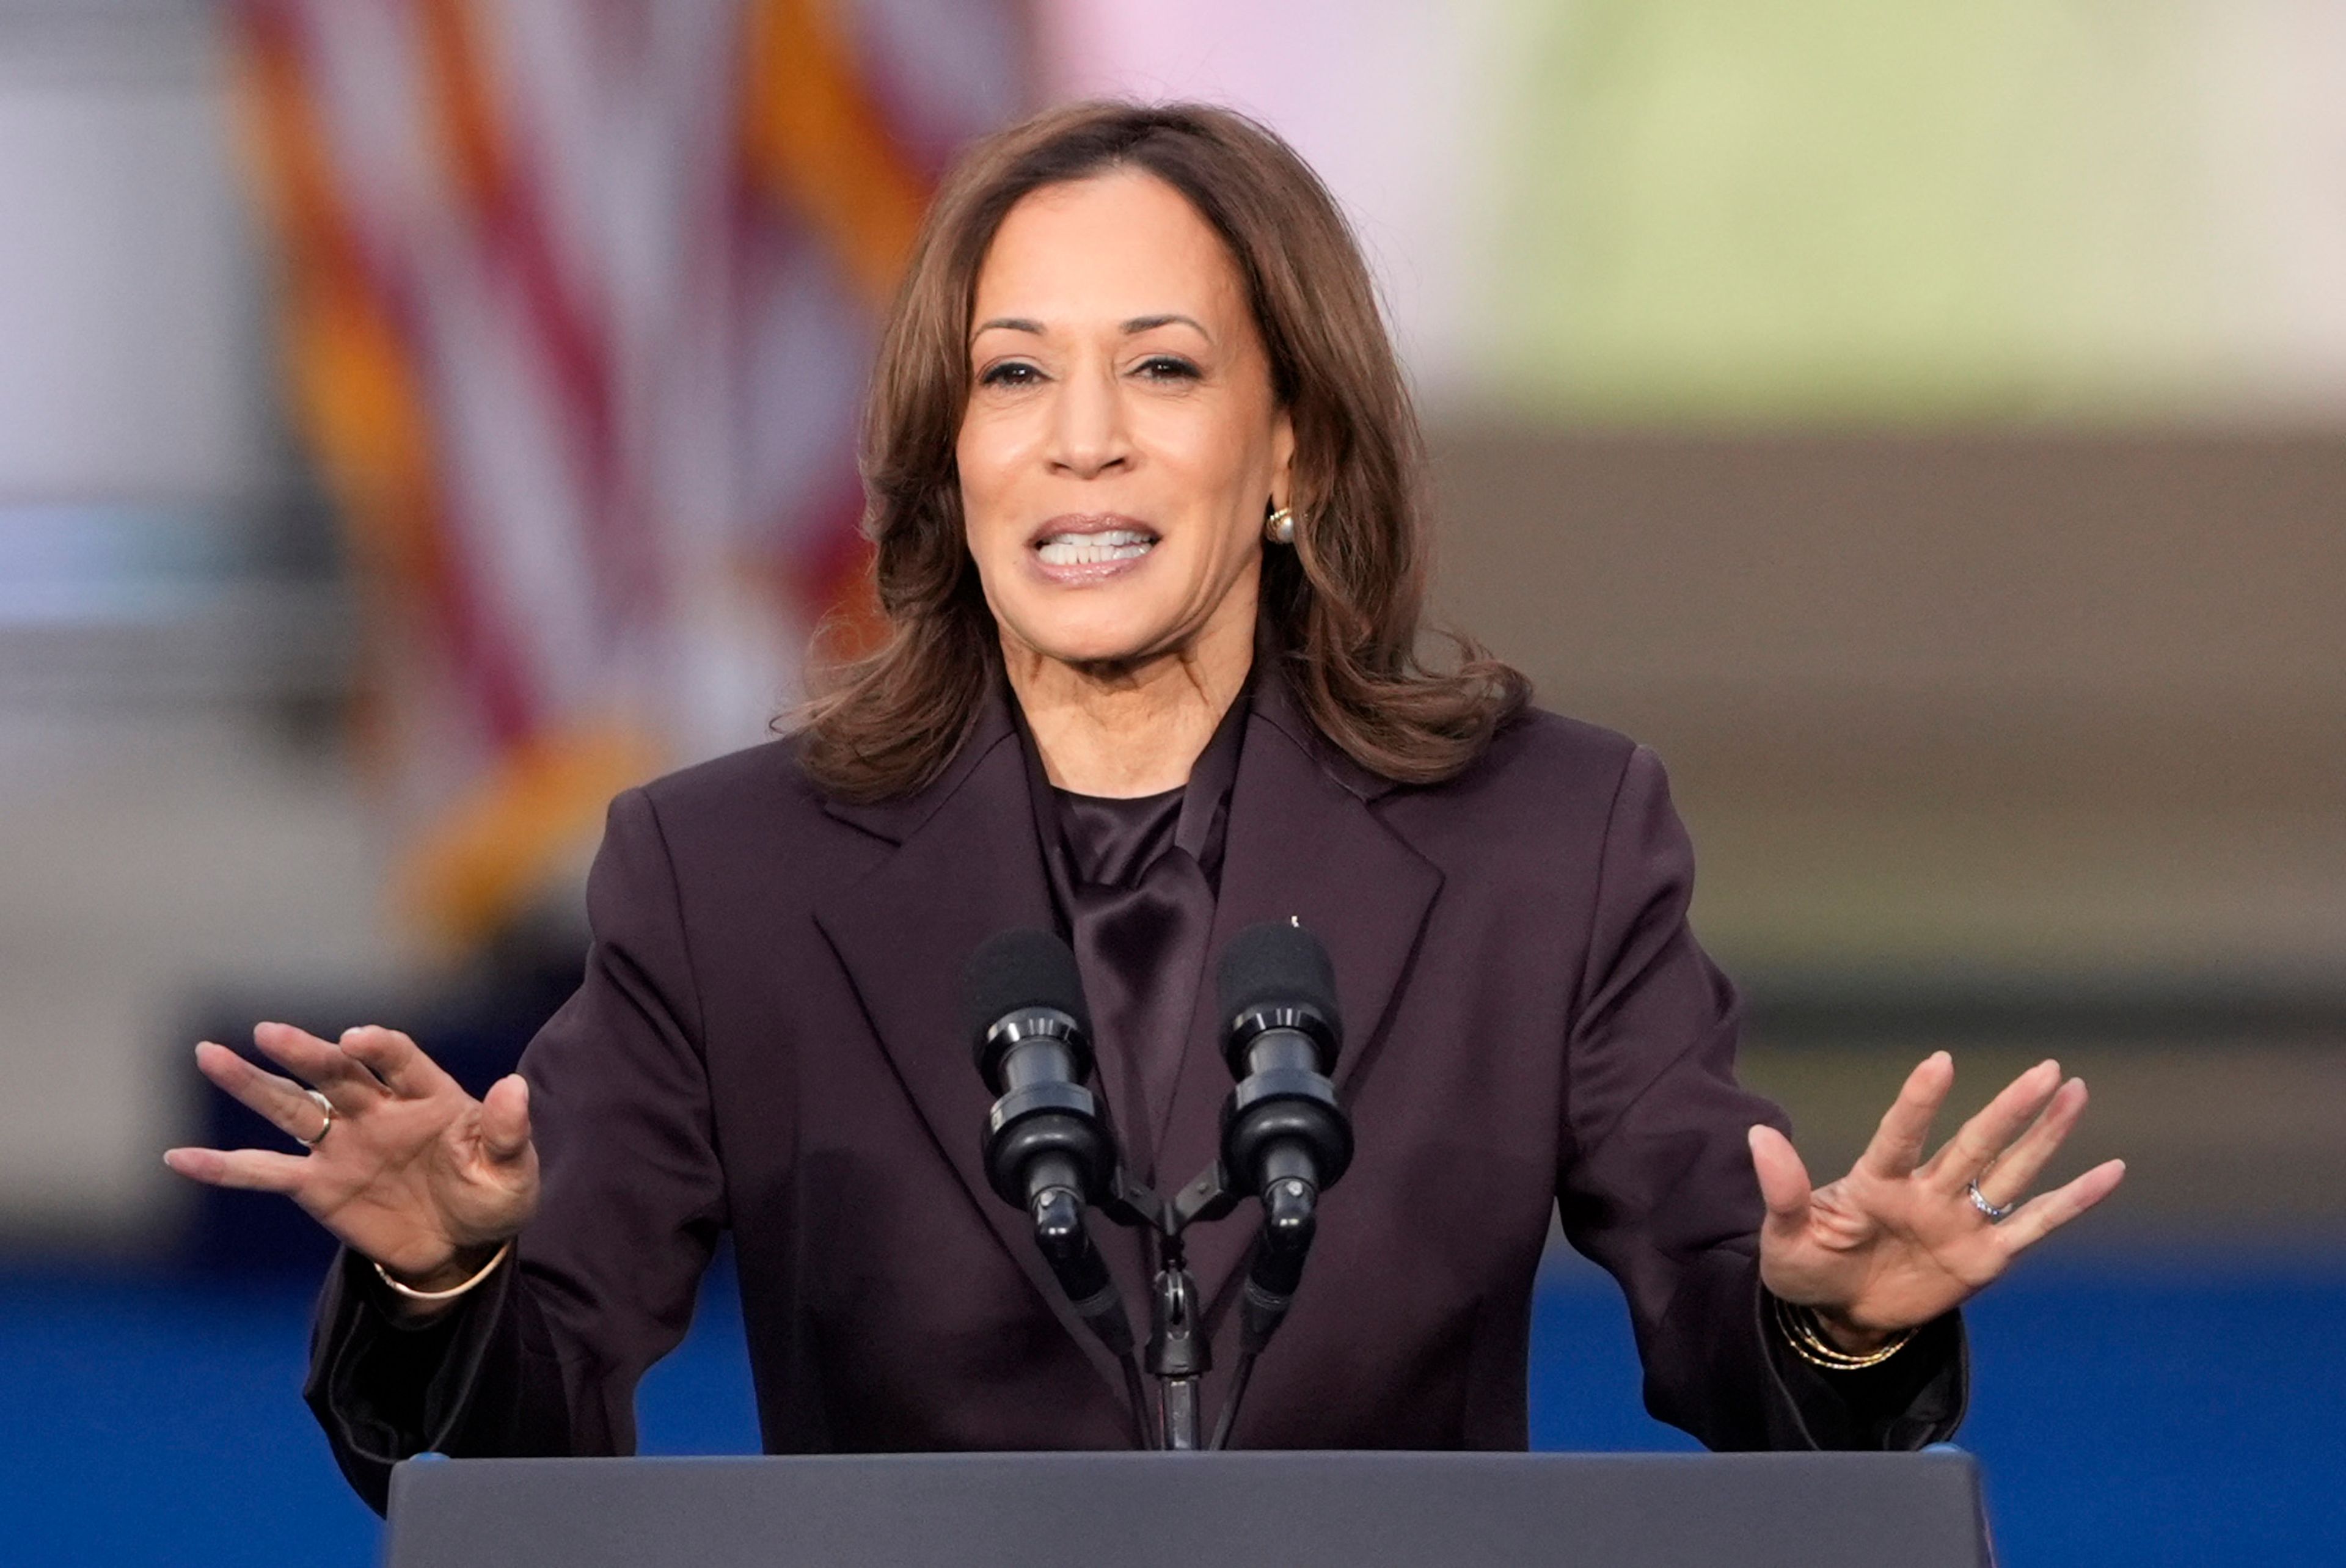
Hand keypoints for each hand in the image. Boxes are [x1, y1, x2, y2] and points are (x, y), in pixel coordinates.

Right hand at [164, 1023, 538, 1296]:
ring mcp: (342, 1144)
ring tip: (208, 1053)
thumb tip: (515, 1087)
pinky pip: (264, 1172)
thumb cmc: (493, 1194)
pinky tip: (179, 1157)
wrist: (464, 1244)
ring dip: (250, 1083)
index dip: (378, 1046)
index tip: (356, 1039)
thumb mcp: (513, 1169)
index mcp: (429, 1095)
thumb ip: (507, 1130)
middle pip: (337, 1073)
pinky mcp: (316, 1185)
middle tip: (270, 1033)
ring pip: (291, 1106)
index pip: (399, 1059)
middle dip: (306, 1053)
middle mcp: (377, 1109)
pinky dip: (222, 1166)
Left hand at [1748, 1051, 2124, 1350]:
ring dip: (2044, 1136)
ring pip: (2010, 1171)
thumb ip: (1781, 1190)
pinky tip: (2109, 1171)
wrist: (1836, 1314)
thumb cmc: (1806, 1266)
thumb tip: (1756, 1135)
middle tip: (2046, 1069)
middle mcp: (1926, 1192)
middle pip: (1974, 1145)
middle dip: (2009, 1109)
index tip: (1940, 1061)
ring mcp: (1960, 1221)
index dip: (1918, 1102)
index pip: (1900, 1136)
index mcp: (1876, 1182)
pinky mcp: (1985, 1256)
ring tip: (2075, 1091)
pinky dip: (2073, 1201)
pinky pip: (2035, 1224)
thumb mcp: (1782, 1237)